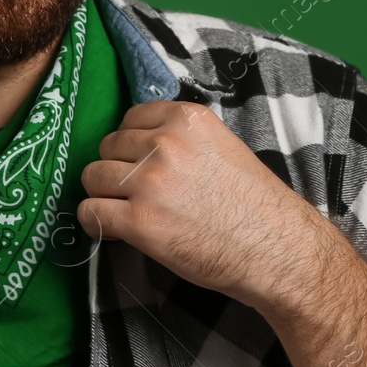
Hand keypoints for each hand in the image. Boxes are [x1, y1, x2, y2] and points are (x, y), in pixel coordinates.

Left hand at [77, 101, 337, 312]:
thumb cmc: (255, 204)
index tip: (138, 163)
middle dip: (116, 169)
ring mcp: (149, 181)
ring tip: (124, 211)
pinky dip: (94, 221)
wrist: (276, 248)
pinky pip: (90, 211)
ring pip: (93, 176)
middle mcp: (165, 143)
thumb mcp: (222, 147)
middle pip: (108, 146)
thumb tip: (141, 146)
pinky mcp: (139, 221)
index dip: (130, 144)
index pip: (130, 118)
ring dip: (104, 194)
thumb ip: (183, 140)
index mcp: (187, 119)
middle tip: (135, 193)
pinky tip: (113, 229)